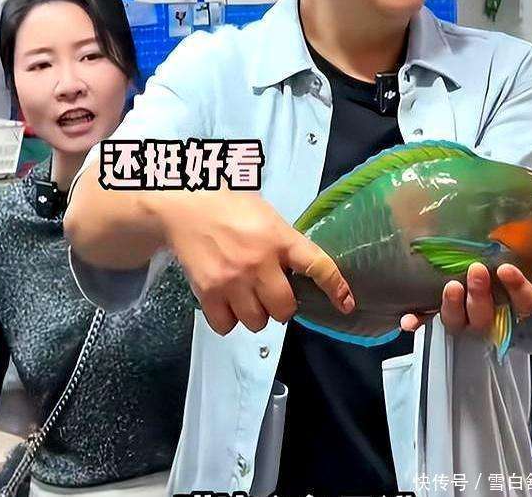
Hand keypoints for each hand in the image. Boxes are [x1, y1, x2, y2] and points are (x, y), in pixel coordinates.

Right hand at [161, 188, 354, 334]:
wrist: (185, 204)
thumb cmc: (229, 205)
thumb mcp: (267, 216)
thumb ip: (284, 243)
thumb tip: (299, 272)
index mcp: (280, 238)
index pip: (318, 266)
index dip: (335, 287)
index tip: (346, 303)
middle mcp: (260, 262)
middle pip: (284, 309)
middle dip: (281, 307)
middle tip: (272, 294)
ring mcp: (234, 279)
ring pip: (257, 322)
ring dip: (254, 314)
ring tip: (245, 295)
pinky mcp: (209, 291)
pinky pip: (227, 326)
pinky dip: (228, 319)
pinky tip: (225, 301)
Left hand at [400, 260, 531, 334]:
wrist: (486, 265)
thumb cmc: (511, 266)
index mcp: (515, 304)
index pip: (524, 305)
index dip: (518, 290)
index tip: (508, 269)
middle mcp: (488, 316)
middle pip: (486, 316)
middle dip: (481, 296)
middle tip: (476, 271)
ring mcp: (462, 318)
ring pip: (458, 323)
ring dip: (452, 307)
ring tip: (450, 285)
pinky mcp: (438, 314)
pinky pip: (426, 322)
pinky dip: (417, 321)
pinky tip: (408, 319)